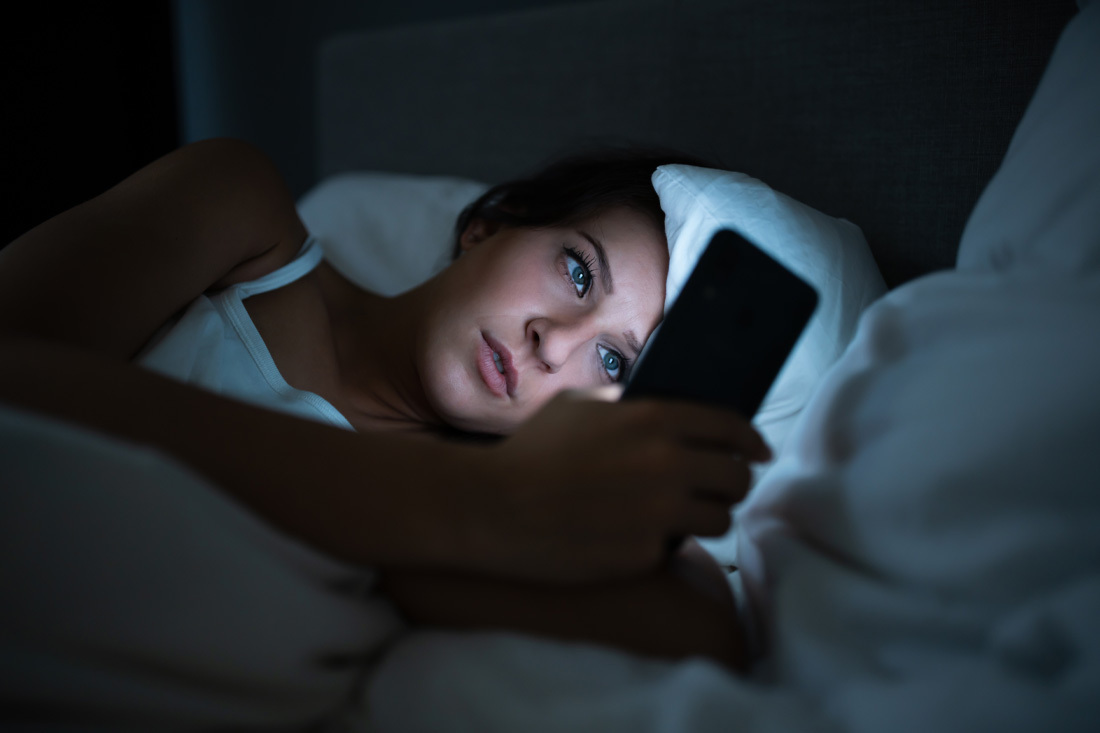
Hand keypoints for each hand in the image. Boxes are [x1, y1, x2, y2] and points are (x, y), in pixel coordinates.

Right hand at [464, 387, 771, 582]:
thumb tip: (661, 408)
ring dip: (708, 516)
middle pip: (737, 477)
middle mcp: (667, 465)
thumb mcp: (579, 406)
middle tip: (720, 488)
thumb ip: (627, 403)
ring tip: (686, 516)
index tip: (758, 451)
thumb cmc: (531, 452)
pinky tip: (641, 536)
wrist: (493, 508)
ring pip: (719, 518)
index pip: (731, 427)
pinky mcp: (644, 554)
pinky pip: (676, 548)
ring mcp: (658, 513)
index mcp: (655, 420)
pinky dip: (665, 543)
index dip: (751, 440)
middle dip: (734, 482)